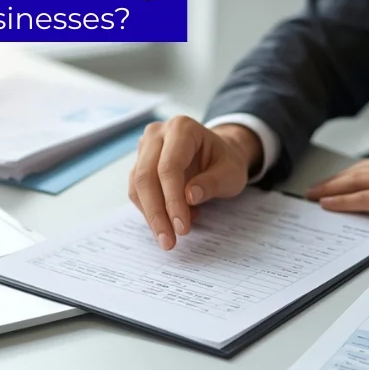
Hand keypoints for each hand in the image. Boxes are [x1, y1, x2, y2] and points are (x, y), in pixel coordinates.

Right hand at [129, 116, 263, 249]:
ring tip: (170, 238)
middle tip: (168, 241)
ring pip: (137, 186)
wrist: (217, 155)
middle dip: (156, 213)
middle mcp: (158, 134)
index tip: (181, 227)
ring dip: (151, 216)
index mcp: (182, 128)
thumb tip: (189, 198)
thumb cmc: (225, 161)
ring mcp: (145, 148)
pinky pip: (137, 192)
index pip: (168, 167)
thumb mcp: (231, 173)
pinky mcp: (139, 164)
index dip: (172, 200)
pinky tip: (170, 222)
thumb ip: (212, 183)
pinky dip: (151, 212)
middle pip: (145, 176)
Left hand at [305, 144, 368, 242]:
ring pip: (356, 182)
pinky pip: (363, 200)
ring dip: (331, 190)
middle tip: (316, 188)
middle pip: (360, 170)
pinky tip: (328, 205)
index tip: (338, 181)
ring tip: (315, 197)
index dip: (352, 174)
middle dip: (335, 180)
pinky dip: (342, 202)